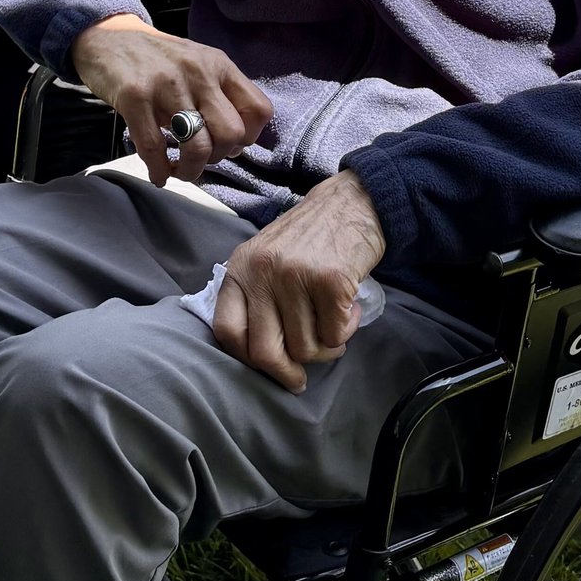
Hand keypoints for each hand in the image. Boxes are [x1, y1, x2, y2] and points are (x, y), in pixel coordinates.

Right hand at [71, 15, 271, 184]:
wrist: (109, 37)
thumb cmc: (157, 58)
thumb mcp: (198, 65)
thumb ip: (220, 93)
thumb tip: (234, 142)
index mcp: (220, 65)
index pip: (259, 110)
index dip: (248, 138)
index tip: (227, 145)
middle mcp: (199, 72)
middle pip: (231, 133)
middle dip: (219, 157)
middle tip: (201, 158)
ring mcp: (167, 84)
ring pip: (197, 145)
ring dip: (190, 170)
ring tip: (180, 170)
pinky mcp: (135, 97)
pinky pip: (154, 147)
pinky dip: (159, 171)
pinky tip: (158, 174)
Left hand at [213, 170, 384, 391]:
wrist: (353, 200)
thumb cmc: (310, 237)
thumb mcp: (266, 257)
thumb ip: (255, 296)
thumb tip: (254, 356)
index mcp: (241, 267)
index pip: (227, 331)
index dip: (245, 359)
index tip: (266, 367)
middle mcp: (263, 271)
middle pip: (264, 352)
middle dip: (285, 374)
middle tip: (299, 379)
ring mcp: (297, 276)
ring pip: (305, 349)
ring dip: (324, 347)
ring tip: (333, 321)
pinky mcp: (331, 281)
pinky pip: (335, 335)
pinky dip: (346, 331)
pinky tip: (349, 309)